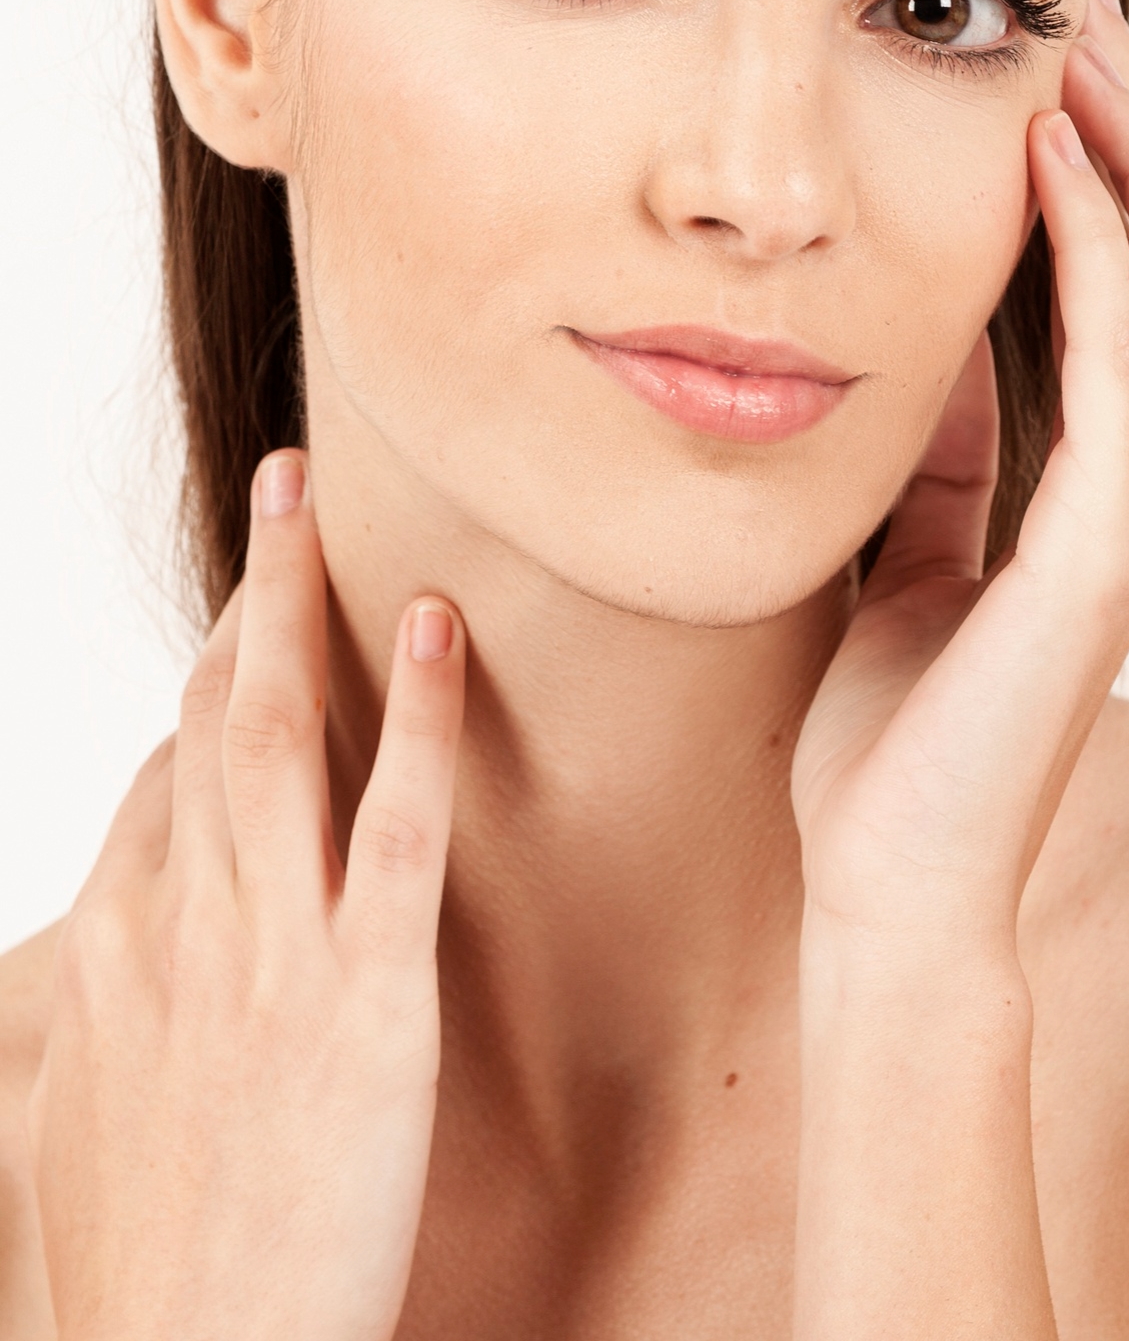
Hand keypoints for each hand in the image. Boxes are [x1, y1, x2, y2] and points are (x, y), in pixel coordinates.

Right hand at [28, 452, 465, 1340]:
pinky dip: (415, 717)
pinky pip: (393, 829)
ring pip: (274, 733)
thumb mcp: (66, 1135)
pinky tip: (439, 628)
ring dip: (301, 598)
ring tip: (324, 499)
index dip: (211, 682)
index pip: (162, 778)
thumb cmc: (135, 1285)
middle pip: (206, 718)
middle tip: (286, 491)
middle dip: (247, 591)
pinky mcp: (366, 1002)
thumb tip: (93, 968)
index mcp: (106, 956)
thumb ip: (86, 1028)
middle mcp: (172, 927)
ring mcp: (266, 956)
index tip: (259, 621)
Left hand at [791, 0, 1128, 943]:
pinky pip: (1117, 370)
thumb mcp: (912, 542)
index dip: (1119, 161)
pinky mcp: (1098, 555)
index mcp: (1104, 479)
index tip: (1052, 54)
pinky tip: (1048, 166)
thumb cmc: (898, 723)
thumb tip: (931, 331)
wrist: (893, 876)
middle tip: (1084, 3)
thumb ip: (947, 444)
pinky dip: (1090, 256)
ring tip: (1082, 47)